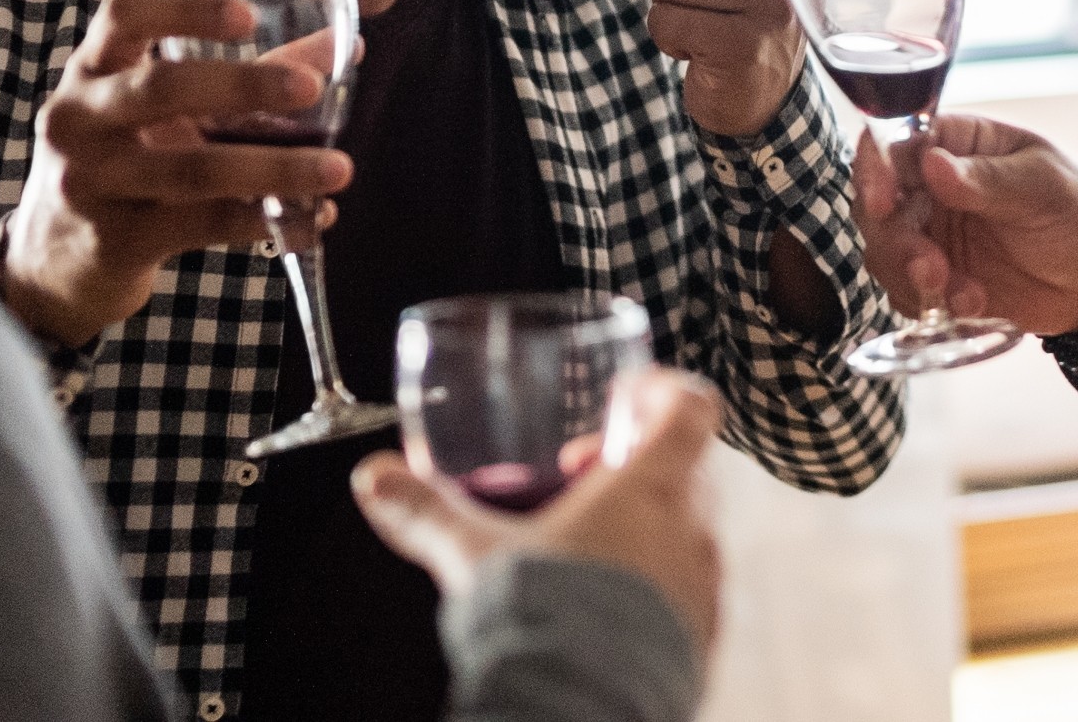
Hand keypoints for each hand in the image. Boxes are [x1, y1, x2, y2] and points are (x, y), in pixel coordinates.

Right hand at [1, 0, 353, 346]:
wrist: (51, 260)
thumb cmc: (123, 160)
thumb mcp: (159, 112)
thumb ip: (245, 78)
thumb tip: (344, 50)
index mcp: (92, 69)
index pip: (122, 14)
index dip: (185, 9)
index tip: (248, 16)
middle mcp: (79, 119)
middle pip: (161, 87)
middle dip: (244, 85)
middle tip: (312, 88)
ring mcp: (90, 182)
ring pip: (192, 169)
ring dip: (275, 168)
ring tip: (339, 169)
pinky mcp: (113, 241)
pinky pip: (200, 226)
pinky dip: (263, 220)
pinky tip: (311, 219)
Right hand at [351, 369, 721, 655]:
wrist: (576, 712)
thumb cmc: (542, 621)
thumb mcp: (474, 554)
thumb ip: (425, 510)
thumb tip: (374, 479)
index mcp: (648, 491)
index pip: (694, 408)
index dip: (665, 389)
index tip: (624, 399)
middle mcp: (690, 533)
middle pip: (691, 466)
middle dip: (640, 460)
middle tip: (585, 476)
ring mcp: (703, 590)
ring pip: (695, 530)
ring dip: (653, 522)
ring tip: (593, 543)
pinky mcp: (702, 643)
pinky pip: (693, 594)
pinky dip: (660, 582)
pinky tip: (609, 603)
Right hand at [853, 113, 1077, 335]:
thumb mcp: (1045, 187)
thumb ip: (989, 180)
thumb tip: (931, 164)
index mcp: (952, 145)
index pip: (892, 144)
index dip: (875, 169)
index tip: (881, 202)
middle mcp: (928, 187)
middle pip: (876, 204)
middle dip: (895, 241)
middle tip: (931, 268)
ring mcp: (928, 235)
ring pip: (884, 252)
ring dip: (911, 278)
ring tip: (961, 294)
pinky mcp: (934, 279)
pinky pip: (906, 293)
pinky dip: (929, 306)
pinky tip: (974, 306)